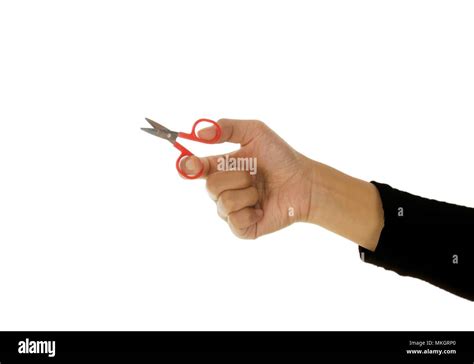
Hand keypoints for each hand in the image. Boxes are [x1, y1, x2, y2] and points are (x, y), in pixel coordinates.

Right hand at [181, 119, 314, 238]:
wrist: (304, 182)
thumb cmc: (281, 157)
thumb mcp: (256, 133)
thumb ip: (227, 128)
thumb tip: (199, 132)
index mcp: (222, 168)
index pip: (196, 168)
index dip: (188, 166)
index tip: (191, 164)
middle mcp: (224, 190)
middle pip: (210, 186)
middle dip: (235, 177)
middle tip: (253, 175)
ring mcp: (232, 210)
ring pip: (223, 203)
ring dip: (246, 193)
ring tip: (260, 191)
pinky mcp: (242, 228)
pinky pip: (234, 220)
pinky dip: (250, 212)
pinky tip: (261, 209)